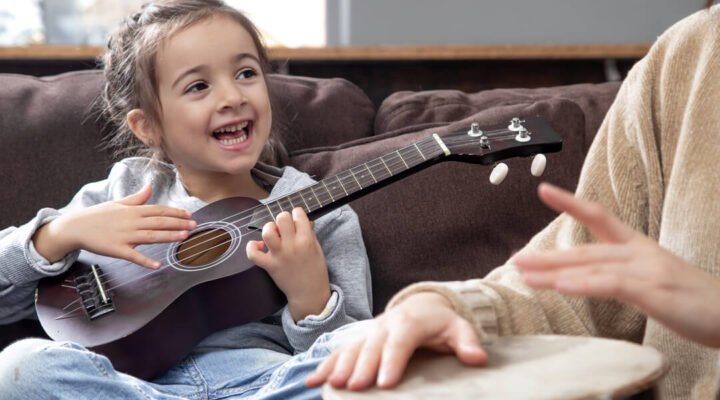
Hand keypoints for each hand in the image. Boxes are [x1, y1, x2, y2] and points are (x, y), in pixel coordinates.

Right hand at [33, 184, 195, 268]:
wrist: (76, 227)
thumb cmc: (98, 215)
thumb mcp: (118, 203)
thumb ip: (137, 198)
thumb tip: (150, 187)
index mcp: (133, 210)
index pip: (159, 210)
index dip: (175, 212)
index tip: (189, 214)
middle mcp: (131, 222)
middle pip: (159, 222)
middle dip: (178, 223)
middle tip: (194, 226)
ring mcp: (125, 236)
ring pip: (151, 236)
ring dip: (169, 236)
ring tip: (184, 237)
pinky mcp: (117, 249)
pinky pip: (134, 256)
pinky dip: (145, 261)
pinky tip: (157, 265)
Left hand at [246, 207, 330, 320]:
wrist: (309, 294)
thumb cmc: (316, 271)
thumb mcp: (318, 249)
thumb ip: (310, 233)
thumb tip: (304, 220)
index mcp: (307, 240)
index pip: (298, 214)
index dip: (296, 214)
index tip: (296, 219)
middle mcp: (292, 246)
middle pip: (282, 218)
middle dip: (283, 219)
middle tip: (285, 227)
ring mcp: (280, 255)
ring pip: (267, 232)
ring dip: (269, 229)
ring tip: (273, 234)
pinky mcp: (270, 266)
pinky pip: (253, 254)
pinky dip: (252, 247)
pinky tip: (258, 245)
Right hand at [305, 292, 486, 389]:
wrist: (422, 304)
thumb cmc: (441, 322)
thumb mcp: (459, 328)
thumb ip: (467, 342)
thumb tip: (478, 358)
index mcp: (409, 322)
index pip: (400, 342)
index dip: (392, 361)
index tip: (386, 383)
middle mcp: (385, 325)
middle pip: (372, 347)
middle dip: (362, 367)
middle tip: (354, 387)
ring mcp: (370, 331)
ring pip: (352, 348)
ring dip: (340, 366)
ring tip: (333, 384)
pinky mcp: (360, 339)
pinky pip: (340, 351)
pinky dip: (326, 365)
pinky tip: (312, 381)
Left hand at [514, 182, 719, 346]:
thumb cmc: (694, 301)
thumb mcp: (654, 280)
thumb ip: (622, 274)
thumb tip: (590, 276)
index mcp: (639, 247)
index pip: (600, 216)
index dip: (571, 203)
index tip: (544, 190)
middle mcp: (640, 253)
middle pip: (585, 250)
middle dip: (547, 255)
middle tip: (515, 259)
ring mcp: (647, 270)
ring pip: (591, 266)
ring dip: (554, 271)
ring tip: (524, 273)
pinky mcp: (654, 291)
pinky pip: (611, 285)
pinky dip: (584, 284)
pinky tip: (561, 285)